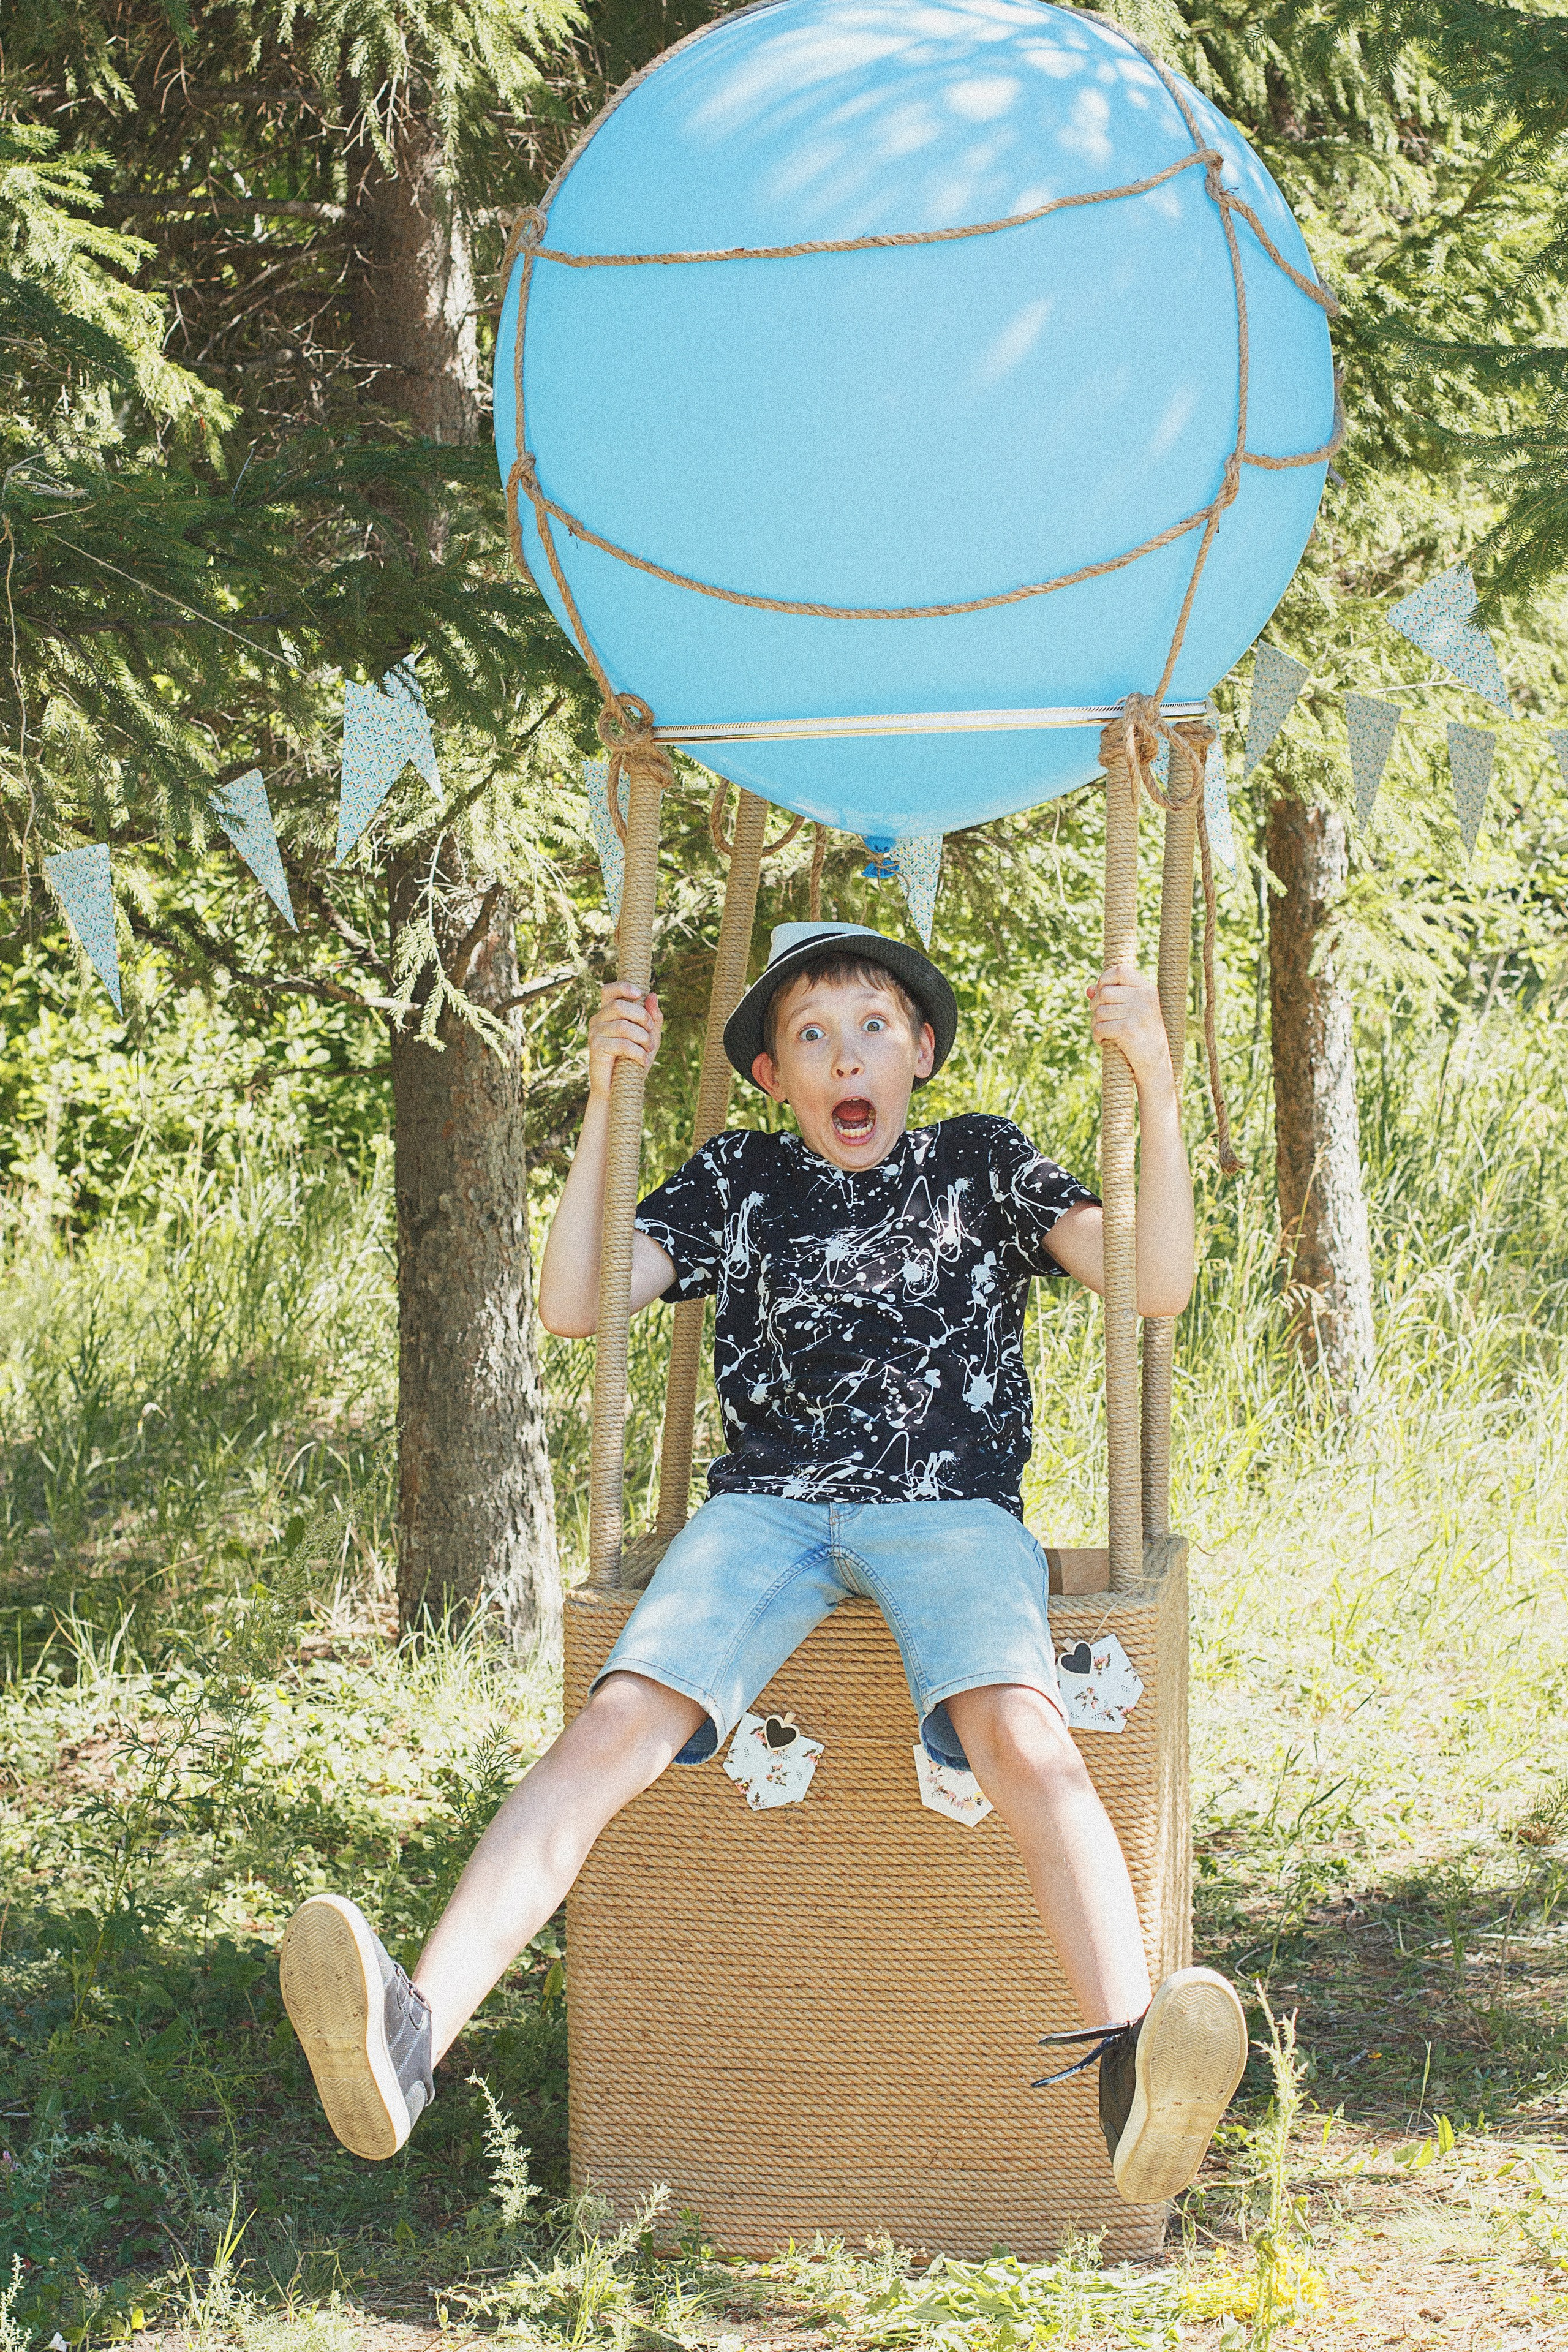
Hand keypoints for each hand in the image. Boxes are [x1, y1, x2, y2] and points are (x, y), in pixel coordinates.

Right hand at [587, 981, 662, 1100]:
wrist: (620, 1088)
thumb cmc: (634, 1060)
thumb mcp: (649, 1037)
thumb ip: (653, 1018)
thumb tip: (653, 995)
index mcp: (609, 1012)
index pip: (610, 990)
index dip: (623, 987)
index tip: (640, 994)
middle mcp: (599, 1019)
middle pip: (620, 1005)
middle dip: (642, 1017)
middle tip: (651, 1032)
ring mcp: (595, 1032)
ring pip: (623, 1026)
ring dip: (643, 1038)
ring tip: (648, 1050)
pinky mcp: (595, 1047)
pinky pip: (622, 1044)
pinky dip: (638, 1053)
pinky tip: (643, 1061)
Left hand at [1086, 964, 1173, 1099]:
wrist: (1155, 1065)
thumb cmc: (1141, 1037)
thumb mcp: (1130, 1013)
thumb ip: (1112, 998)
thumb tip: (1088, 990)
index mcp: (1148, 990)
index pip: (1121, 970)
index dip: (1105, 978)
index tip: (1101, 992)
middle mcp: (1146, 998)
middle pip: (1105, 993)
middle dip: (1095, 1007)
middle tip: (1099, 1019)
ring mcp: (1138, 1013)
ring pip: (1099, 1011)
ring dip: (1095, 1024)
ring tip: (1103, 1033)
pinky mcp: (1128, 1030)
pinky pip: (1100, 1027)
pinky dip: (1097, 1036)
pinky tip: (1104, 1042)